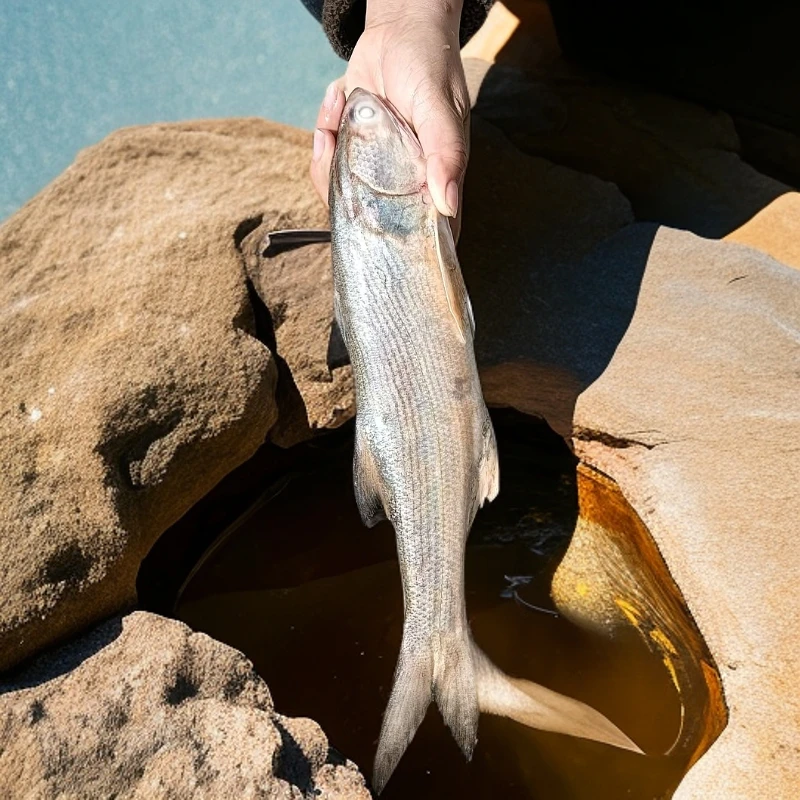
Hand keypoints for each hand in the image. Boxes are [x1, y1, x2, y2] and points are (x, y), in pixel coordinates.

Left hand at [310, 0, 469, 239]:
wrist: (398, 30)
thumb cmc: (430, 65)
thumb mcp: (440, 108)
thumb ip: (446, 154)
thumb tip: (447, 205)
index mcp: (436, 184)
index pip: (427, 236)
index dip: (404, 249)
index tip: (377, 243)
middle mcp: (406, 185)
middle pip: (372, 223)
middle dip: (346, 195)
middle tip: (345, 146)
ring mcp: (376, 172)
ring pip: (342, 197)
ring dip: (328, 158)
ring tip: (339, 113)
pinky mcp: (352, 155)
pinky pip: (328, 166)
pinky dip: (324, 134)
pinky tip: (336, 106)